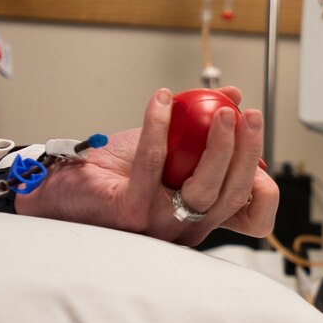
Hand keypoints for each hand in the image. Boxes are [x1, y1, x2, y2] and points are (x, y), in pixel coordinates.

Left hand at [18, 87, 278, 245]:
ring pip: (205, 189)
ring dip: (218, 145)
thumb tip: (234, 95)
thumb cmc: (111, 169)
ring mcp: (159, 225)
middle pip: (233, 195)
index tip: (256, 139)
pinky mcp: (130, 213)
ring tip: (218, 109)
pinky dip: (158, 127)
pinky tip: (160, 101)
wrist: (57, 182)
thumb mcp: (167, 142)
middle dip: (247, 150)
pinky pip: (153, 166)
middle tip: (246, 114)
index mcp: (199, 215)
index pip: (251, 217)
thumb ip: (200, 124)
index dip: (265, 186)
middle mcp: (185, 227)